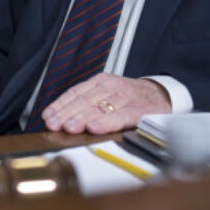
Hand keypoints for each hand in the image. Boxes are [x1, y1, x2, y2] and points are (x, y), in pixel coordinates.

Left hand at [38, 73, 171, 133]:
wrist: (162, 95)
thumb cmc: (130, 98)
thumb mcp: (108, 94)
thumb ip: (88, 103)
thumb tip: (61, 118)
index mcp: (101, 82)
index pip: (76, 92)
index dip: (60, 104)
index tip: (47, 116)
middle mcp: (111, 87)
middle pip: (84, 100)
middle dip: (67, 113)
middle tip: (54, 124)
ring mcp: (125, 97)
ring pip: (100, 107)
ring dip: (83, 118)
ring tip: (69, 127)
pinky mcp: (139, 110)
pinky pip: (121, 116)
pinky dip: (107, 122)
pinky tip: (95, 128)